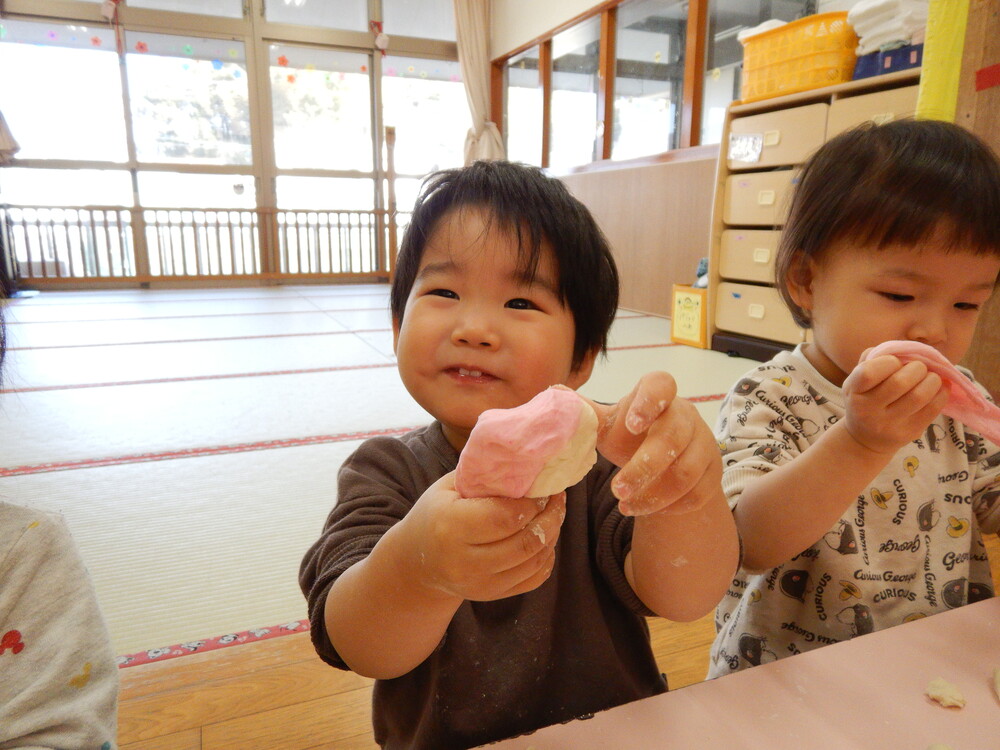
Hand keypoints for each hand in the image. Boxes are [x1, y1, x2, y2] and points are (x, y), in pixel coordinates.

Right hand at [397, 472, 565, 601]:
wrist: (417, 561)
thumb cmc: (436, 514)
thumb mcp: (450, 488)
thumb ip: (484, 476)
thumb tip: (528, 464)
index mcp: (450, 527)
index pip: (505, 517)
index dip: (532, 502)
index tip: (543, 488)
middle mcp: (464, 562)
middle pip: (525, 542)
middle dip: (550, 517)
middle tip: (557, 498)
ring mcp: (479, 585)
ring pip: (534, 561)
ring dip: (552, 535)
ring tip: (554, 514)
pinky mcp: (492, 596)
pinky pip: (534, 579)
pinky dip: (547, 557)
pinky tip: (545, 538)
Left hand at [582, 372, 722, 515]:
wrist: (668, 459)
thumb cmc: (632, 436)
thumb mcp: (607, 424)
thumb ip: (585, 413)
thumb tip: (554, 394)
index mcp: (658, 395)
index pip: (661, 385)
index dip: (649, 402)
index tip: (631, 425)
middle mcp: (684, 414)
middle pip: (672, 438)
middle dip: (643, 467)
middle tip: (616, 490)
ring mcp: (703, 442)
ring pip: (686, 471)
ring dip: (654, 494)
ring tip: (626, 506)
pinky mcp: (713, 471)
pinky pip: (698, 492)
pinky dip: (672, 506)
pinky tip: (648, 509)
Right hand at [842, 354, 947, 454]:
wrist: (865, 439)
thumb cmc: (864, 399)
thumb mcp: (856, 381)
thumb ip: (872, 360)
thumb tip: (902, 349)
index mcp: (854, 392)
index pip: (869, 372)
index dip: (887, 362)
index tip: (894, 362)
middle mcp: (868, 410)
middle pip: (899, 382)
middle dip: (916, 368)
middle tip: (918, 368)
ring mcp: (889, 424)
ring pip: (919, 396)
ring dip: (932, 380)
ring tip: (931, 377)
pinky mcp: (909, 433)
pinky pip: (933, 409)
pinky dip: (942, 393)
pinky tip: (939, 388)